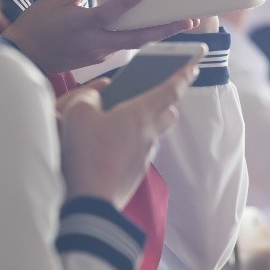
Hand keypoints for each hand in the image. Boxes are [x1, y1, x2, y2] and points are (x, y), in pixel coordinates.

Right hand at [2, 0, 198, 73]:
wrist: (25, 54)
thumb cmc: (40, 21)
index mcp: (82, 25)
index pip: (110, 13)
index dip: (129, 1)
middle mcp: (94, 43)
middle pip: (136, 38)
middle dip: (165, 30)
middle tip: (189, 21)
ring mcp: (99, 55)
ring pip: (134, 44)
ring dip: (159, 34)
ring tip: (183, 24)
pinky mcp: (100, 60)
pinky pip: (124, 46)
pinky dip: (141, 37)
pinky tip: (157, 27)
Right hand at [56, 62, 196, 207]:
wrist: (90, 202)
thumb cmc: (86, 155)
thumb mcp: (76, 114)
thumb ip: (87, 98)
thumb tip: (95, 98)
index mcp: (140, 115)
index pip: (170, 90)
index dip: (182, 76)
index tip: (193, 66)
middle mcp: (149, 135)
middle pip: (169, 113)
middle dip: (165, 103)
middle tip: (150, 96)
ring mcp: (144, 156)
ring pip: (153, 134)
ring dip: (144, 125)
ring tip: (122, 121)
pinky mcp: (135, 173)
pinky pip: (139, 152)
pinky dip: (131, 144)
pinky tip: (111, 146)